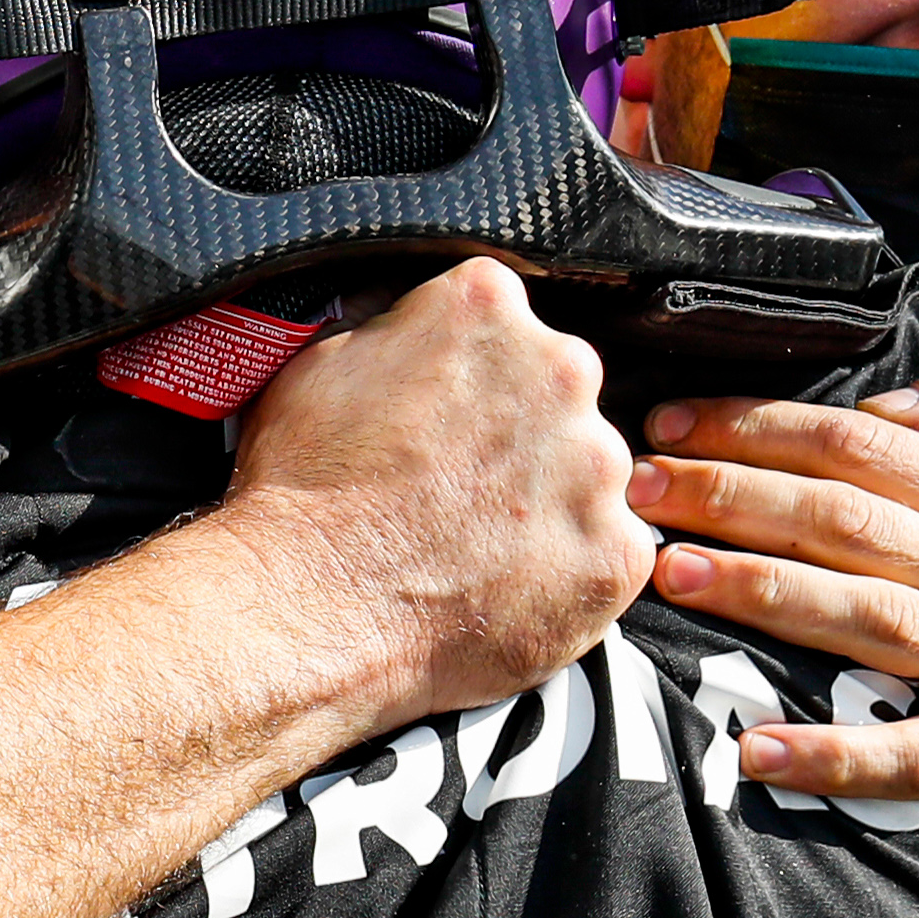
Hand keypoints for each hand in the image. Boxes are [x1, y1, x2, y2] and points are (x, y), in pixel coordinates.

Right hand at [221, 260, 649, 724]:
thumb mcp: (320, 362)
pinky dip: (567, 572)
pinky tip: (504, 588)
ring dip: (549, 500)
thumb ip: (395, 331)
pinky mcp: (616, 553)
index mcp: (485, 306)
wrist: (311, 611)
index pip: (501, 314)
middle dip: (519, 430)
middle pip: (558, 389)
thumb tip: (414, 330)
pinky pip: (608, 553)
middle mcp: (560, 371)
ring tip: (474, 546)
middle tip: (457, 484)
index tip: (448, 405)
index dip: (470, 366)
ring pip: (589, 472)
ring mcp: (597, 465)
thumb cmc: (302, 494)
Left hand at [633, 349, 918, 829]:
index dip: (757, 427)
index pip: (856, 442)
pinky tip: (756, 749)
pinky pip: (910, 753)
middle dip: (730, 496)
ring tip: (669, 576)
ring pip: (864, 616)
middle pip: (841, 518)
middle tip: (635, 488)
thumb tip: (888, 388)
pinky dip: (834, 754)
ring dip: (762, 594)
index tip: (671, 424)